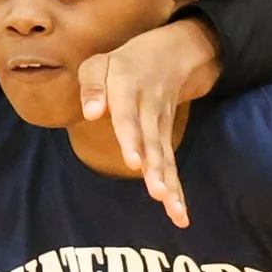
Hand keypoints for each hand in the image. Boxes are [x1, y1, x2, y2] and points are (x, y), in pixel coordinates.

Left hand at [78, 18, 222, 228]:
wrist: (170, 57)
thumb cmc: (123, 65)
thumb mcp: (99, 63)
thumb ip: (92, 86)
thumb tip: (92, 114)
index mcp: (128, 89)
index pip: (128, 115)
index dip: (132, 138)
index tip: (134, 163)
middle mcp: (149, 110)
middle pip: (153, 142)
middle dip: (156, 169)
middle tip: (158, 193)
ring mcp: (161, 126)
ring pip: (166, 157)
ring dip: (170, 184)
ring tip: (173, 210)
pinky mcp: (167, 140)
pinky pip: (172, 166)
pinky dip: (177, 190)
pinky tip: (179, 215)